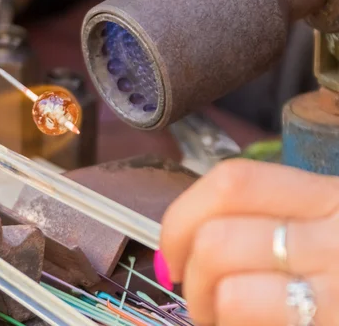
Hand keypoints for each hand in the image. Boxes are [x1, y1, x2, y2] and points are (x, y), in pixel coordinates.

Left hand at [158, 159, 338, 325]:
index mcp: (330, 199)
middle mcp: (338, 238)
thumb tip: (184, 243)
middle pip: (217, 239)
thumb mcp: (331, 227)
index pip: (233, 182)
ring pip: (228, 290)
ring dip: (206, 309)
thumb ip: (271, 220)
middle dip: (187, 273)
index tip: (172, 247)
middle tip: (197, 293)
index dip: (183, 214)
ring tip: (221, 316)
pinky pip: (245, 317)